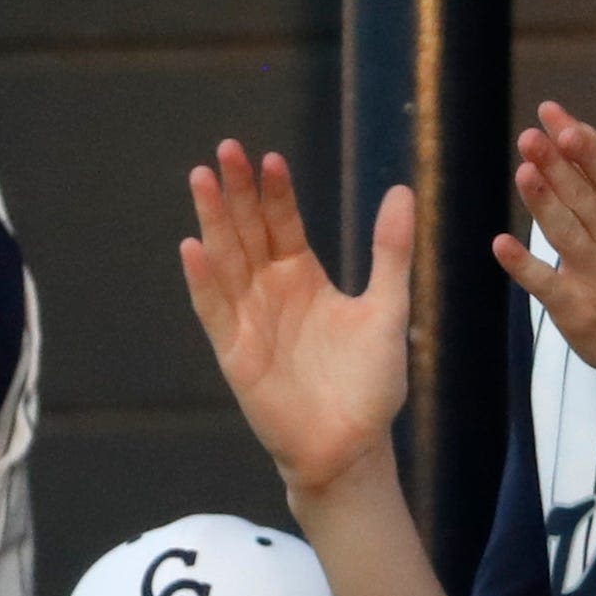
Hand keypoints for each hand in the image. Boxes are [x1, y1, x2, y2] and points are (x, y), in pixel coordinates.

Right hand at [180, 142, 414, 501]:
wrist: (353, 447)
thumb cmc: (370, 385)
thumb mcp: (387, 309)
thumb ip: (390, 252)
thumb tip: (402, 190)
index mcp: (303, 278)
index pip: (282, 223)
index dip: (275, 192)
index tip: (270, 157)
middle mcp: (270, 292)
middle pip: (247, 231)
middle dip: (236, 192)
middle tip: (226, 149)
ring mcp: (249, 320)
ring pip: (225, 260)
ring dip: (212, 222)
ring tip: (201, 179)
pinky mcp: (235, 353)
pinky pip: (215, 310)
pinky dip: (203, 281)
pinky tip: (192, 248)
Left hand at [492, 104, 595, 389]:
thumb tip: (573, 138)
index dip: (587, 149)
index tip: (562, 124)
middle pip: (584, 199)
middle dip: (556, 165)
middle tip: (529, 136)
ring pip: (564, 232)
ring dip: (542, 201)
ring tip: (523, 171)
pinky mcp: (574, 309)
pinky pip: (543, 282)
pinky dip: (521, 263)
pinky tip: (501, 243)